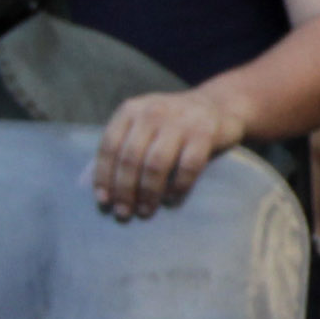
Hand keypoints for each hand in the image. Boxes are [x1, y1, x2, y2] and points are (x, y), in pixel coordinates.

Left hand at [92, 88, 248, 219]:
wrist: (217, 105)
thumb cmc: (172, 123)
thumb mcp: (144, 123)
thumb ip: (124, 144)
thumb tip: (102, 186)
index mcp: (131, 110)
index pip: (109, 145)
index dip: (104, 176)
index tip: (104, 201)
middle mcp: (152, 112)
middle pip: (131, 158)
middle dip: (125, 190)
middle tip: (124, 212)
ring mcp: (180, 122)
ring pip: (156, 164)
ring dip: (148, 193)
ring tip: (145, 211)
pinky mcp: (204, 133)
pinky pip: (188, 166)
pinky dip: (178, 186)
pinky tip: (172, 199)